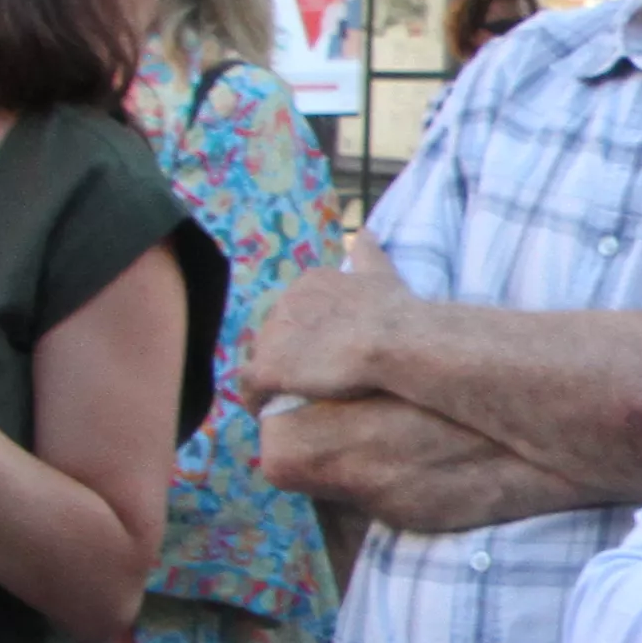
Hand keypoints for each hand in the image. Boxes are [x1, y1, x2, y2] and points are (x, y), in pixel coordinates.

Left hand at [232, 256, 415, 408]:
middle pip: (276, 334)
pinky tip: (264, 410)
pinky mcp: (268, 369)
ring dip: (272, 376)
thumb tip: (366, 232)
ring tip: (288, 396)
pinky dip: (254, 399)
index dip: (307, 332)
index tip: (320, 349)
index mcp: (308, 283)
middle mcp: (284, 304)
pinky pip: (249, 388)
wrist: (392, 339)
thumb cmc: (391, 310)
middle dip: (287, 353)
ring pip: (263, 359)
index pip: (296, 309)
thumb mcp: (379, 271)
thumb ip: (367, 252)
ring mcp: (273, 337)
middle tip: (308, 376)